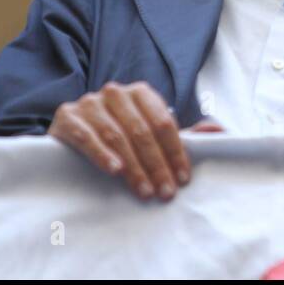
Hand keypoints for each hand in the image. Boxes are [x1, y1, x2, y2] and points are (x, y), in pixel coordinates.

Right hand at [48, 81, 191, 200]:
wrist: (70, 131)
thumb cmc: (117, 133)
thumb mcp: (149, 130)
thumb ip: (181, 133)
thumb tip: (216, 130)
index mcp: (140, 92)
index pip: (164, 123)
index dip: (176, 152)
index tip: (183, 178)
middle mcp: (116, 93)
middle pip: (143, 131)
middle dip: (157, 165)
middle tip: (165, 191)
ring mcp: (90, 103)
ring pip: (118, 137)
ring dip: (134, 167)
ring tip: (144, 190)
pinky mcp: (67, 116)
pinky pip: (88, 137)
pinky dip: (102, 154)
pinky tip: (115, 171)